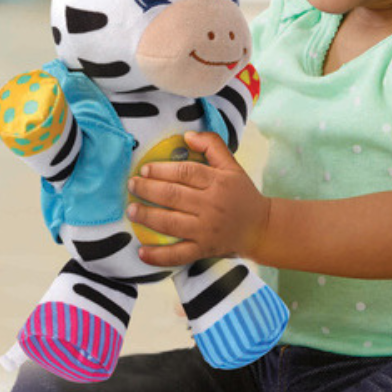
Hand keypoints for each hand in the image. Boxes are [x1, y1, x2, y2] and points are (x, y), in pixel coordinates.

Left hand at [126, 131, 270, 267]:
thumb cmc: (242, 194)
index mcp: (218, 182)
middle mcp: (211, 206)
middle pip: (174, 195)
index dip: (162, 169)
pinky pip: (178, 255)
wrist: (261, 228)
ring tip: (131, 210)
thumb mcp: (232, 166)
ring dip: (147, 216)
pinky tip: (141, 252)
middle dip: (148, 190)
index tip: (145, 169)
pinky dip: (159, 256)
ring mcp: (206, 230)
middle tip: (132, 185)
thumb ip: (212, 145)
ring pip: (171, 223)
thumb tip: (187, 135)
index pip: (186, 172)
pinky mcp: (204, 250)